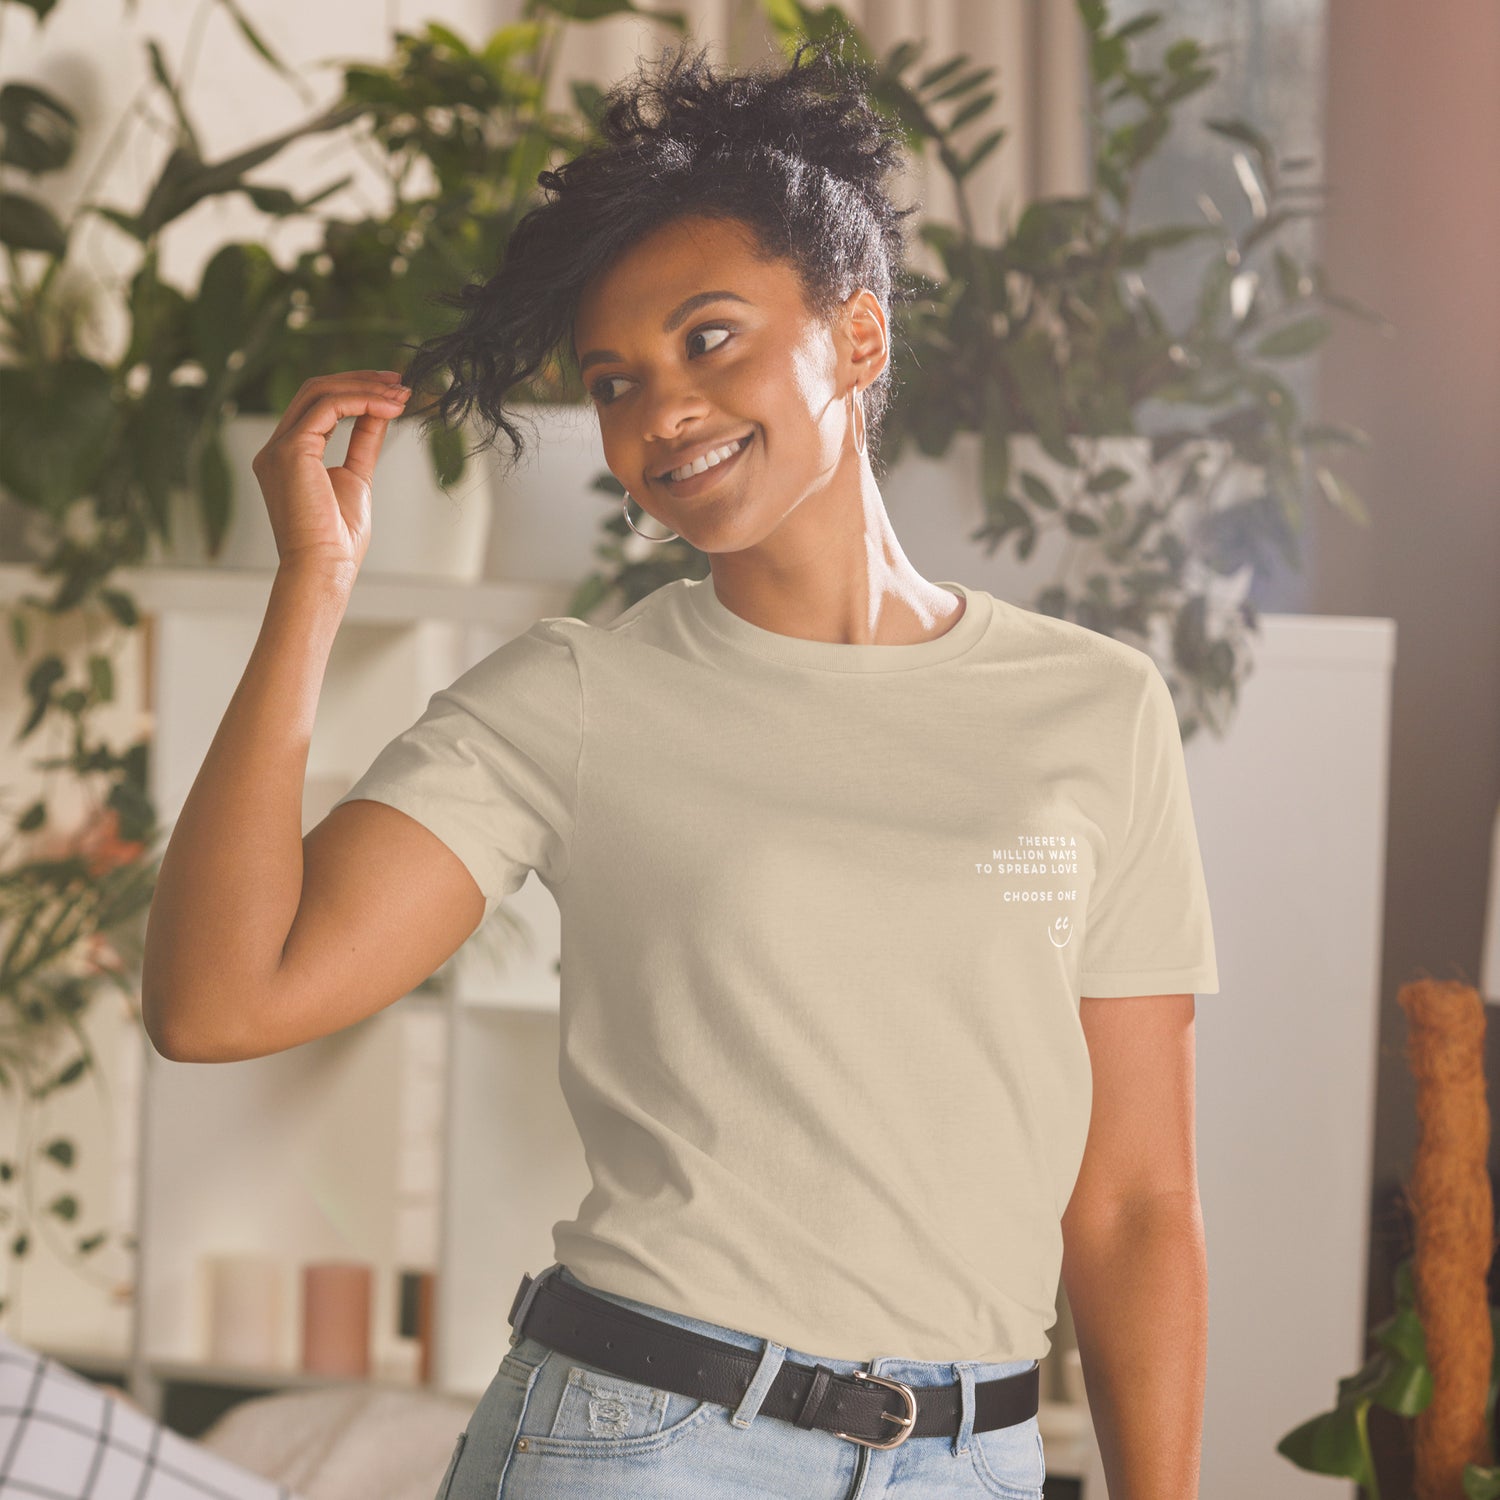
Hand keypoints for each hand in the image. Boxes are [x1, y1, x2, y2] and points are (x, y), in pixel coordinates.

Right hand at [250, 369, 412, 578]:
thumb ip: (362, 442)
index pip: (318, 406)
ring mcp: (278, 447)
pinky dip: (362, 402)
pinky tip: (389, 407)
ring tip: (401, 393)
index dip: (355, 391)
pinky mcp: (290, 450)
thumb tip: (381, 411)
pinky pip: (328, 408)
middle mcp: (275, 448)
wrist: (324, 567)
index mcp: (288, 455)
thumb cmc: (338, 539)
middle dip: (361, 381)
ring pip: (320, 393)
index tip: (391, 390)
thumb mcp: (356, 478)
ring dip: (365, 388)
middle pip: (315, 391)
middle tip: (399, 381)